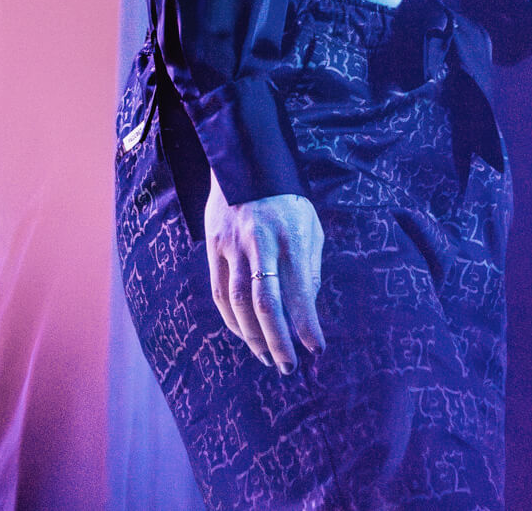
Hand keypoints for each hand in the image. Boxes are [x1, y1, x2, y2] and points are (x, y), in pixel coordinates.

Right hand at [204, 172, 325, 372]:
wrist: (245, 166)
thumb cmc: (287, 202)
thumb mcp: (310, 227)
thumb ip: (309, 267)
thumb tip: (306, 310)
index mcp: (290, 237)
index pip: (299, 291)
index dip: (307, 324)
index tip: (317, 348)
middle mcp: (260, 243)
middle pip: (265, 303)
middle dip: (278, 340)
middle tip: (288, 366)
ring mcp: (233, 246)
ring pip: (238, 302)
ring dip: (252, 336)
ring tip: (266, 356)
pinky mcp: (214, 247)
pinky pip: (220, 291)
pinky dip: (232, 319)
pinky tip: (244, 333)